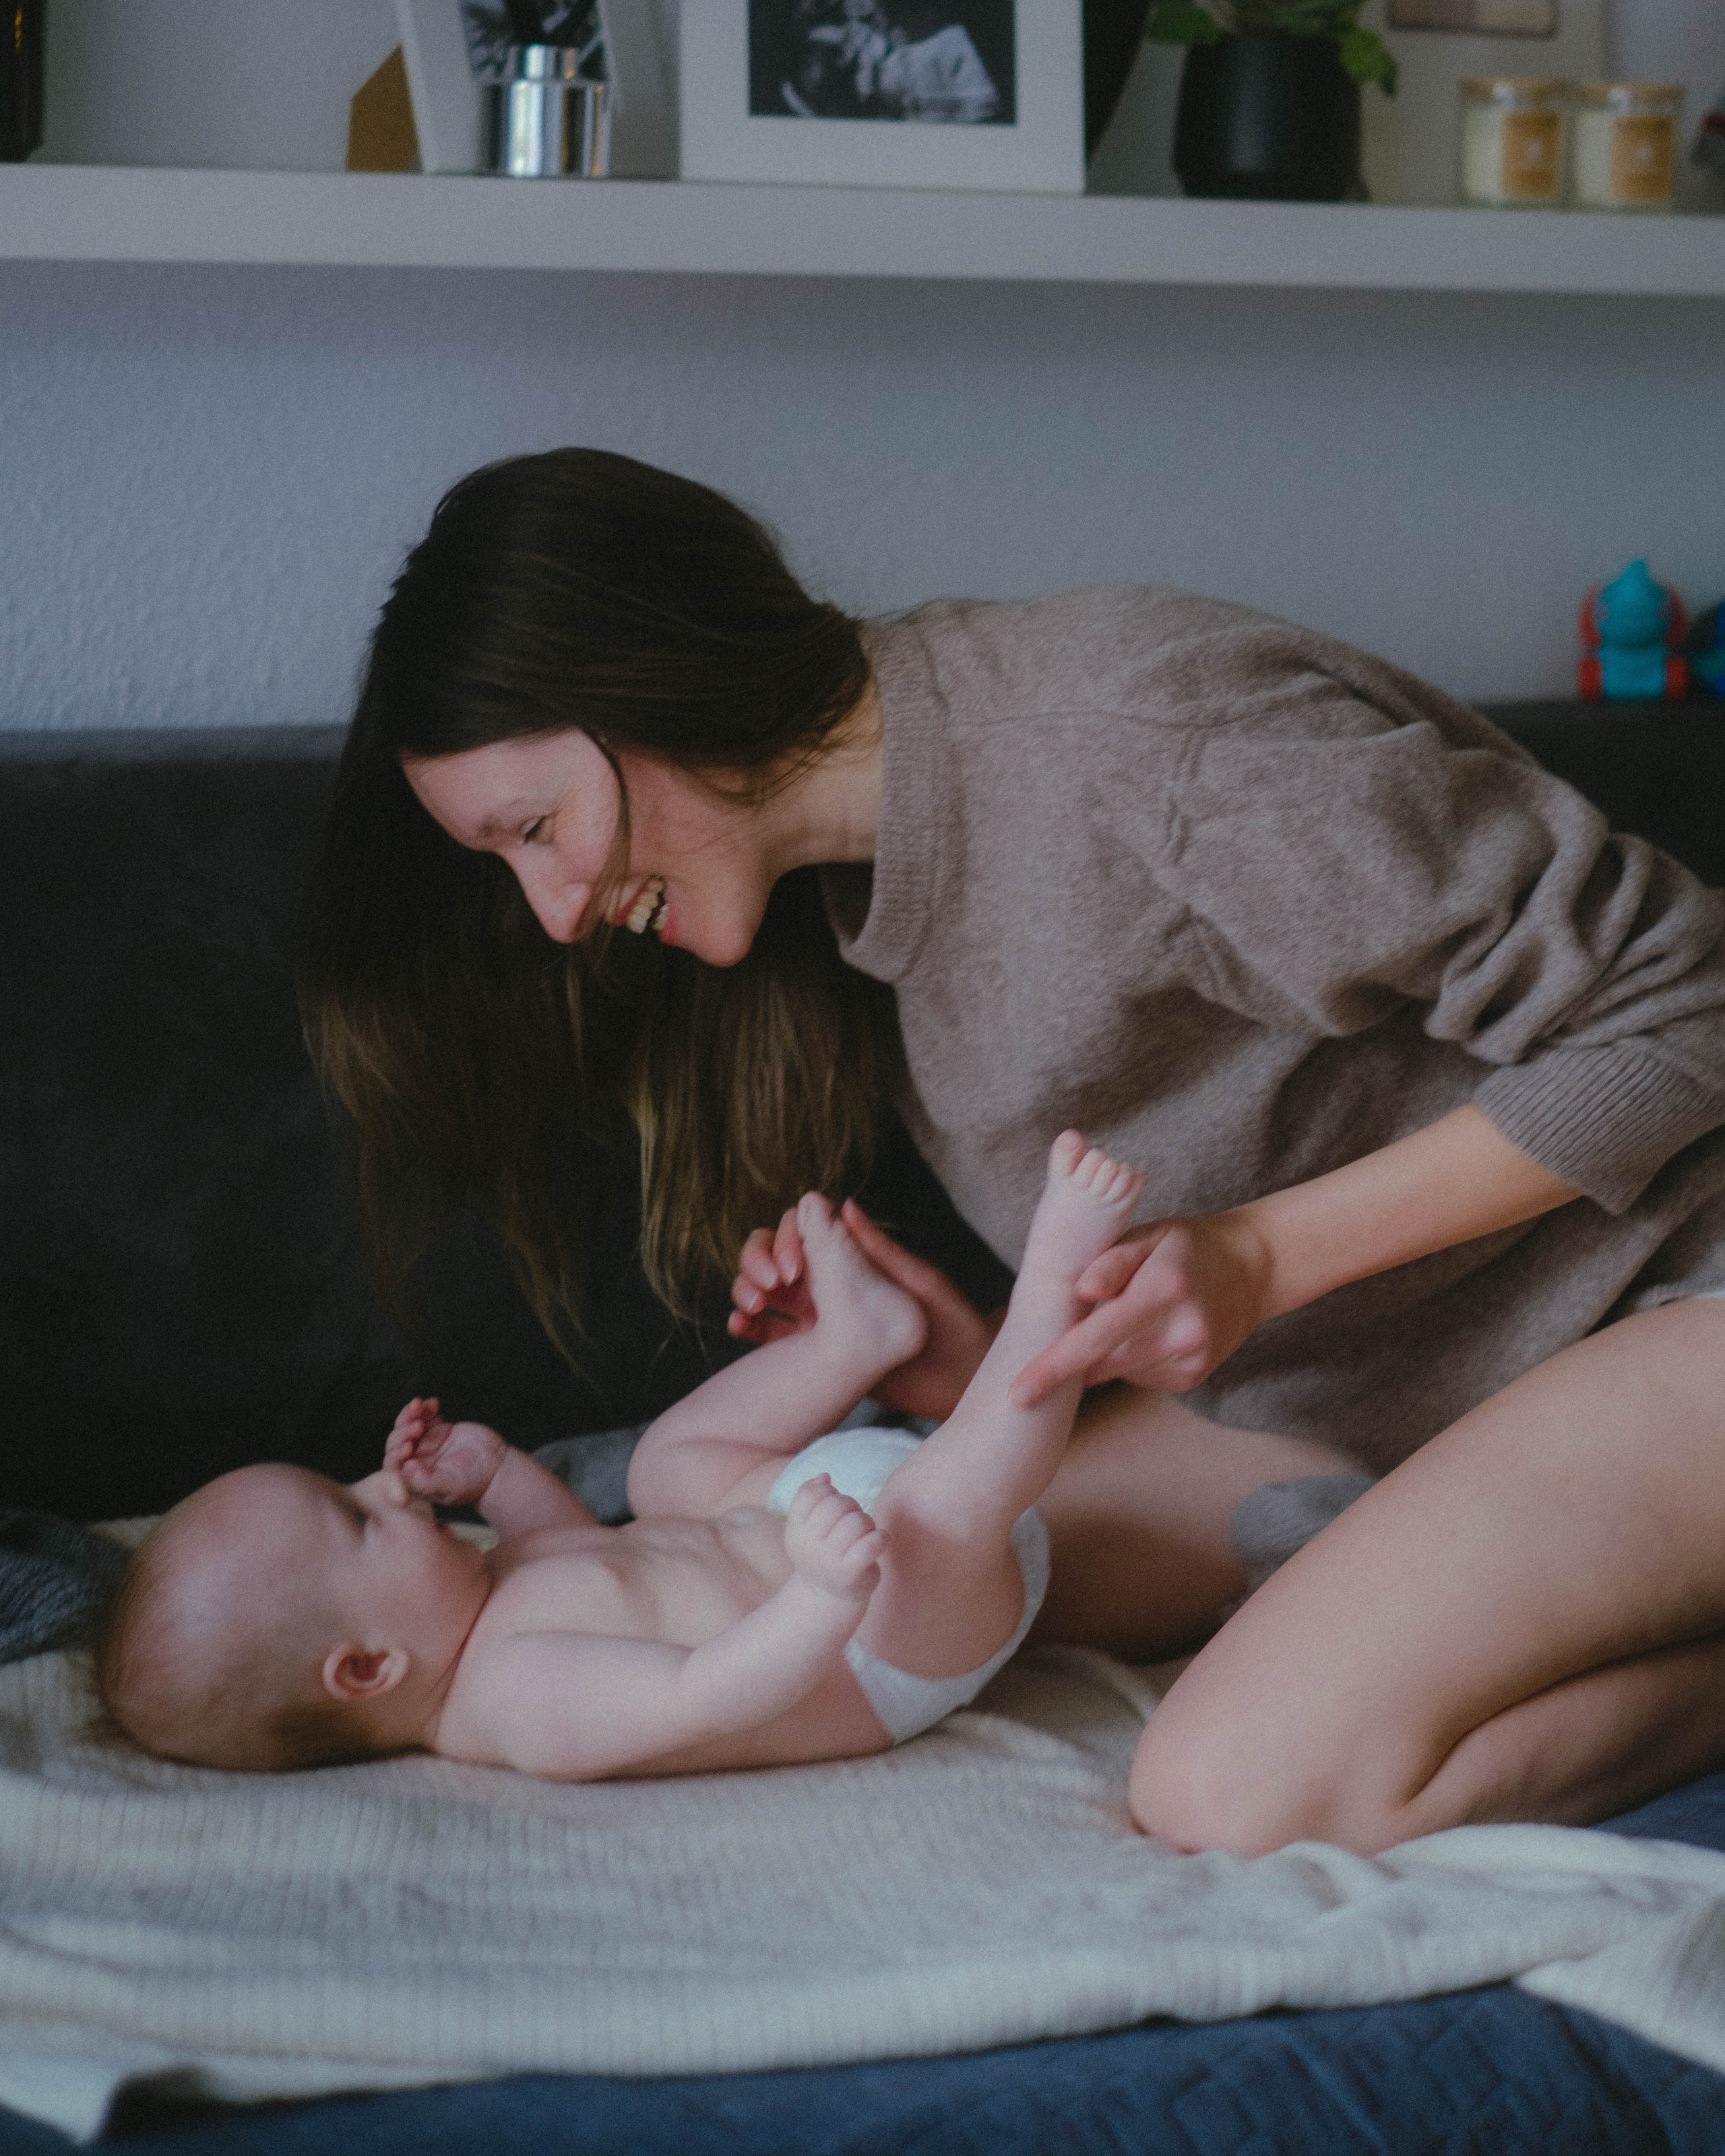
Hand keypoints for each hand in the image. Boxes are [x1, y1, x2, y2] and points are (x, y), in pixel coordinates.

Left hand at [383, 1396, 506, 1507]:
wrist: (496, 1468)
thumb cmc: (473, 1484)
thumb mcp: (449, 1488)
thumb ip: (427, 1483)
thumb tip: (406, 1470)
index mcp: (413, 1479)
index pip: (394, 1465)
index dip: (396, 1454)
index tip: (408, 1447)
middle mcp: (415, 1461)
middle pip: (398, 1442)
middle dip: (403, 1431)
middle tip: (417, 1426)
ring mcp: (425, 1444)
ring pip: (407, 1426)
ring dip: (409, 1415)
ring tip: (418, 1406)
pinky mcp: (437, 1430)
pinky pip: (425, 1416)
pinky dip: (425, 1408)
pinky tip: (432, 1403)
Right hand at [729, 1199, 997, 1420]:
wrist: (964, 1381)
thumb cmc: (953, 1323)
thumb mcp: (920, 1283)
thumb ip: (880, 1250)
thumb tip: (842, 1205)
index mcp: (853, 1262)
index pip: (803, 1234)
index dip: (787, 1240)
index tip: (794, 1265)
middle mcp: (830, 1286)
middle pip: (774, 1260)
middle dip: (757, 1263)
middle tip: (766, 1287)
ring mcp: (819, 1320)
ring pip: (766, 1295)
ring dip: (747, 1292)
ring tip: (751, 1307)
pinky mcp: (812, 1356)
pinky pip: (770, 1337)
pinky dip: (748, 1327)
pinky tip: (739, 1326)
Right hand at [783, 1475, 883, 1602]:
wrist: (829, 1600)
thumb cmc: (823, 1555)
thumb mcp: (807, 1529)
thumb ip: (810, 1499)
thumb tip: (824, 1476)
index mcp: (795, 1532)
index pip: (811, 1494)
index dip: (828, 1492)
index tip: (833, 1506)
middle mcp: (808, 1546)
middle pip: (836, 1505)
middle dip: (851, 1506)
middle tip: (853, 1521)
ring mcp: (829, 1561)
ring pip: (857, 1521)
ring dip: (867, 1523)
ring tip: (864, 1534)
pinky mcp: (851, 1573)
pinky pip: (873, 1542)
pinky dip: (881, 1538)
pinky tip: (879, 1541)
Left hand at [1010, 1211, 1274, 1406]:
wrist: (1253, 1268)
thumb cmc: (1187, 1246)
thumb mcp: (1149, 1234)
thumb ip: (1111, 1261)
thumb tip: (1080, 1291)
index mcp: (1164, 1288)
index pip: (1098, 1335)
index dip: (1054, 1366)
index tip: (1017, 1393)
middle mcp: (1182, 1330)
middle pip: (1103, 1360)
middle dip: (1069, 1359)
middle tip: (1047, 1350)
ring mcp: (1192, 1359)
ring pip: (1119, 1369)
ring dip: (1106, 1351)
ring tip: (1130, 1312)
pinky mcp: (1193, 1377)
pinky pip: (1140, 1375)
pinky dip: (1130, 1357)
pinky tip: (1149, 1331)